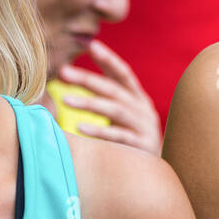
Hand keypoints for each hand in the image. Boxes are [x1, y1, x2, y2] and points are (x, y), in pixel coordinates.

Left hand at [57, 40, 161, 155]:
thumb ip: (106, 95)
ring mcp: (145, 127)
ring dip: (90, 103)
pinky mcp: (143, 147)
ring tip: (65, 99)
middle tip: (63, 72)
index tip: (92, 45)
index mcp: (138, 99)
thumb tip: (74, 72)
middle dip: (88, 79)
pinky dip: (100, 131)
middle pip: (114, 90)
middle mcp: (143, 109)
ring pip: (116, 110)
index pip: (123, 74)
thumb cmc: (131, 139)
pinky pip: (119, 137)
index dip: (109, 59)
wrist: (154, 173)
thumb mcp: (122, 114)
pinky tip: (80, 128)